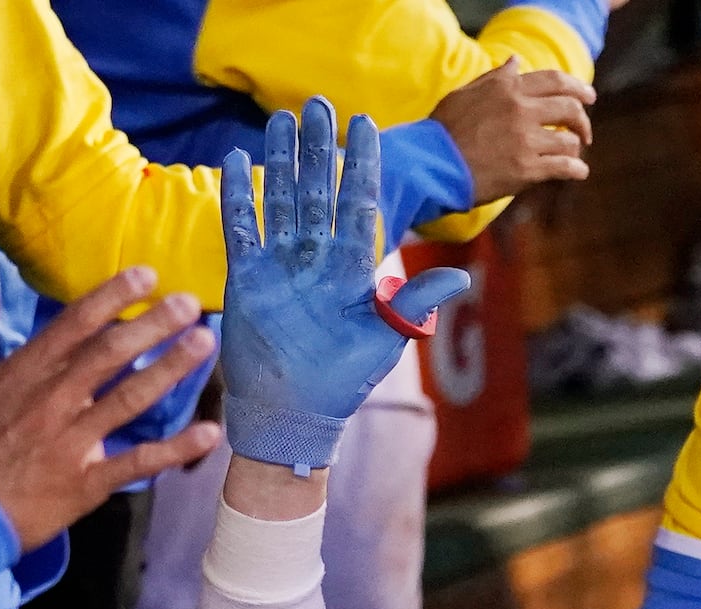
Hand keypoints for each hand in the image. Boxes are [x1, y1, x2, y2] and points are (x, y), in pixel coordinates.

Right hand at [0, 269, 220, 548]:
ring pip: (131, 397)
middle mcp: (55, 399)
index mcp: (23, 373)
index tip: (147, 275)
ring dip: (171, 369)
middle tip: (191, 303)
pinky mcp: (87, 481)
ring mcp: (74, 440)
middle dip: (154, 325)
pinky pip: (138, 462)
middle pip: (112, 353)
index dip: (113, 297)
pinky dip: (176, 449)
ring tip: (205, 344)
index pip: (76, 324)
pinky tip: (209, 433)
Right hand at [219, 99, 470, 471]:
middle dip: (317, 147)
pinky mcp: (247, 277)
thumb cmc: (344, 380)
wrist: (295, 412)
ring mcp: (280, 264)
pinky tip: (238, 160)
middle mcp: (317, 258)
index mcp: (353, 267)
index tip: (365, 125)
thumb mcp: (386, 338)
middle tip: (316, 103)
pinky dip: (238, 195)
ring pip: (280, 199)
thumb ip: (415, 302)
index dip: (361, 164)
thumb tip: (461, 275)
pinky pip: (242, 227)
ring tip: (280, 120)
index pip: (359, 203)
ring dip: (279, 160)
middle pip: (317, 190)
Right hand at [431, 58, 593, 202]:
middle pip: (569, 108)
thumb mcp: (466, 93)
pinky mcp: (526, 170)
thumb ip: (495, 78)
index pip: (554, 81)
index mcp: (509, 89)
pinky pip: (563, 167)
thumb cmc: (444, 130)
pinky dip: (576, 170)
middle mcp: (521, 110)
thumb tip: (515, 62)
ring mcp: (526, 141)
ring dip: (575, 147)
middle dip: (582, 119)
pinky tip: (579, 172)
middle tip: (585, 130)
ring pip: (568, 140)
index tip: (588, 96)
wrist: (431, 163)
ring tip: (572, 154)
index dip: (577, 87)